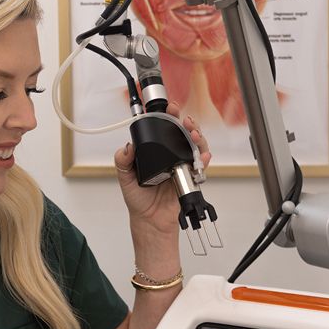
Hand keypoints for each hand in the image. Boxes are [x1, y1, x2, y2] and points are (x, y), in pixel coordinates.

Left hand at [113, 101, 210, 234]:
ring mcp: (182, 163)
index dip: (167, 115)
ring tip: (193, 134)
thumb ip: (123, 161)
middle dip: (186, 121)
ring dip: (197, 136)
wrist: (150, 219)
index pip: (163, 127)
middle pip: (182, 131)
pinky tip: (203, 155)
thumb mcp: (125, 177)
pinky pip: (202, 164)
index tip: (169, 108)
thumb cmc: (138, 199)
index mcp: (155, 150)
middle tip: (183, 119)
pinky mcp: (192, 176)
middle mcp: (170, 154)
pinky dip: (205, 158)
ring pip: (195, 144)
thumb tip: (128, 146)